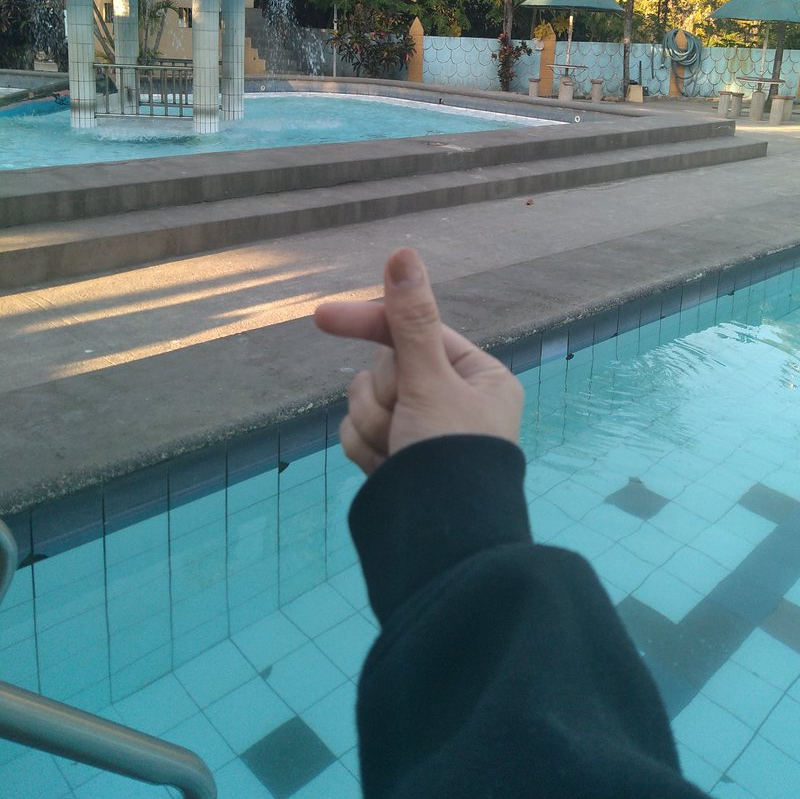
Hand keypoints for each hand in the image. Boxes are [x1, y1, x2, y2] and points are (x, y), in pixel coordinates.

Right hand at [314, 248, 522, 473]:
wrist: (441, 546)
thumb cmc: (449, 455)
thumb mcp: (430, 381)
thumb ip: (410, 319)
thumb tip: (404, 252)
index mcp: (478, 374)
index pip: (413, 330)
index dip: (370, 322)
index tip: (321, 317)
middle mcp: (454, 398)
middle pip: (386, 367)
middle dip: (383, 397)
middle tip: (404, 425)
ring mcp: (424, 430)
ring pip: (366, 401)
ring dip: (374, 428)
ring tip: (398, 455)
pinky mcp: (398, 458)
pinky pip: (360, 434)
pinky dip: (367, 451)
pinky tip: (387, 470)